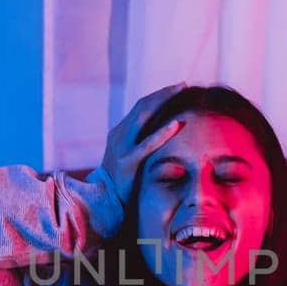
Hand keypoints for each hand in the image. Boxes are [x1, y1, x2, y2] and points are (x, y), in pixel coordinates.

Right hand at [101, 84, 186, 205]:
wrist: (103, 200)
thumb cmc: (121, 180)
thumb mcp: (128, 155)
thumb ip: (140, 143)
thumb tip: (160, 134)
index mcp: (120, 132)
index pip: (141, 107)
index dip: (159, 95)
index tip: (177, 88)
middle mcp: (120, 134)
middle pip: (143, 106)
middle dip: (164, 93)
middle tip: (183, 85)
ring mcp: (123, 147)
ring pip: (144, 117)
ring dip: (164, 102)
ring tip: (181, 92)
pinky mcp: (128, 162)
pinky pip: (147, 144)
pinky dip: (163, 132)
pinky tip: (177, 124)